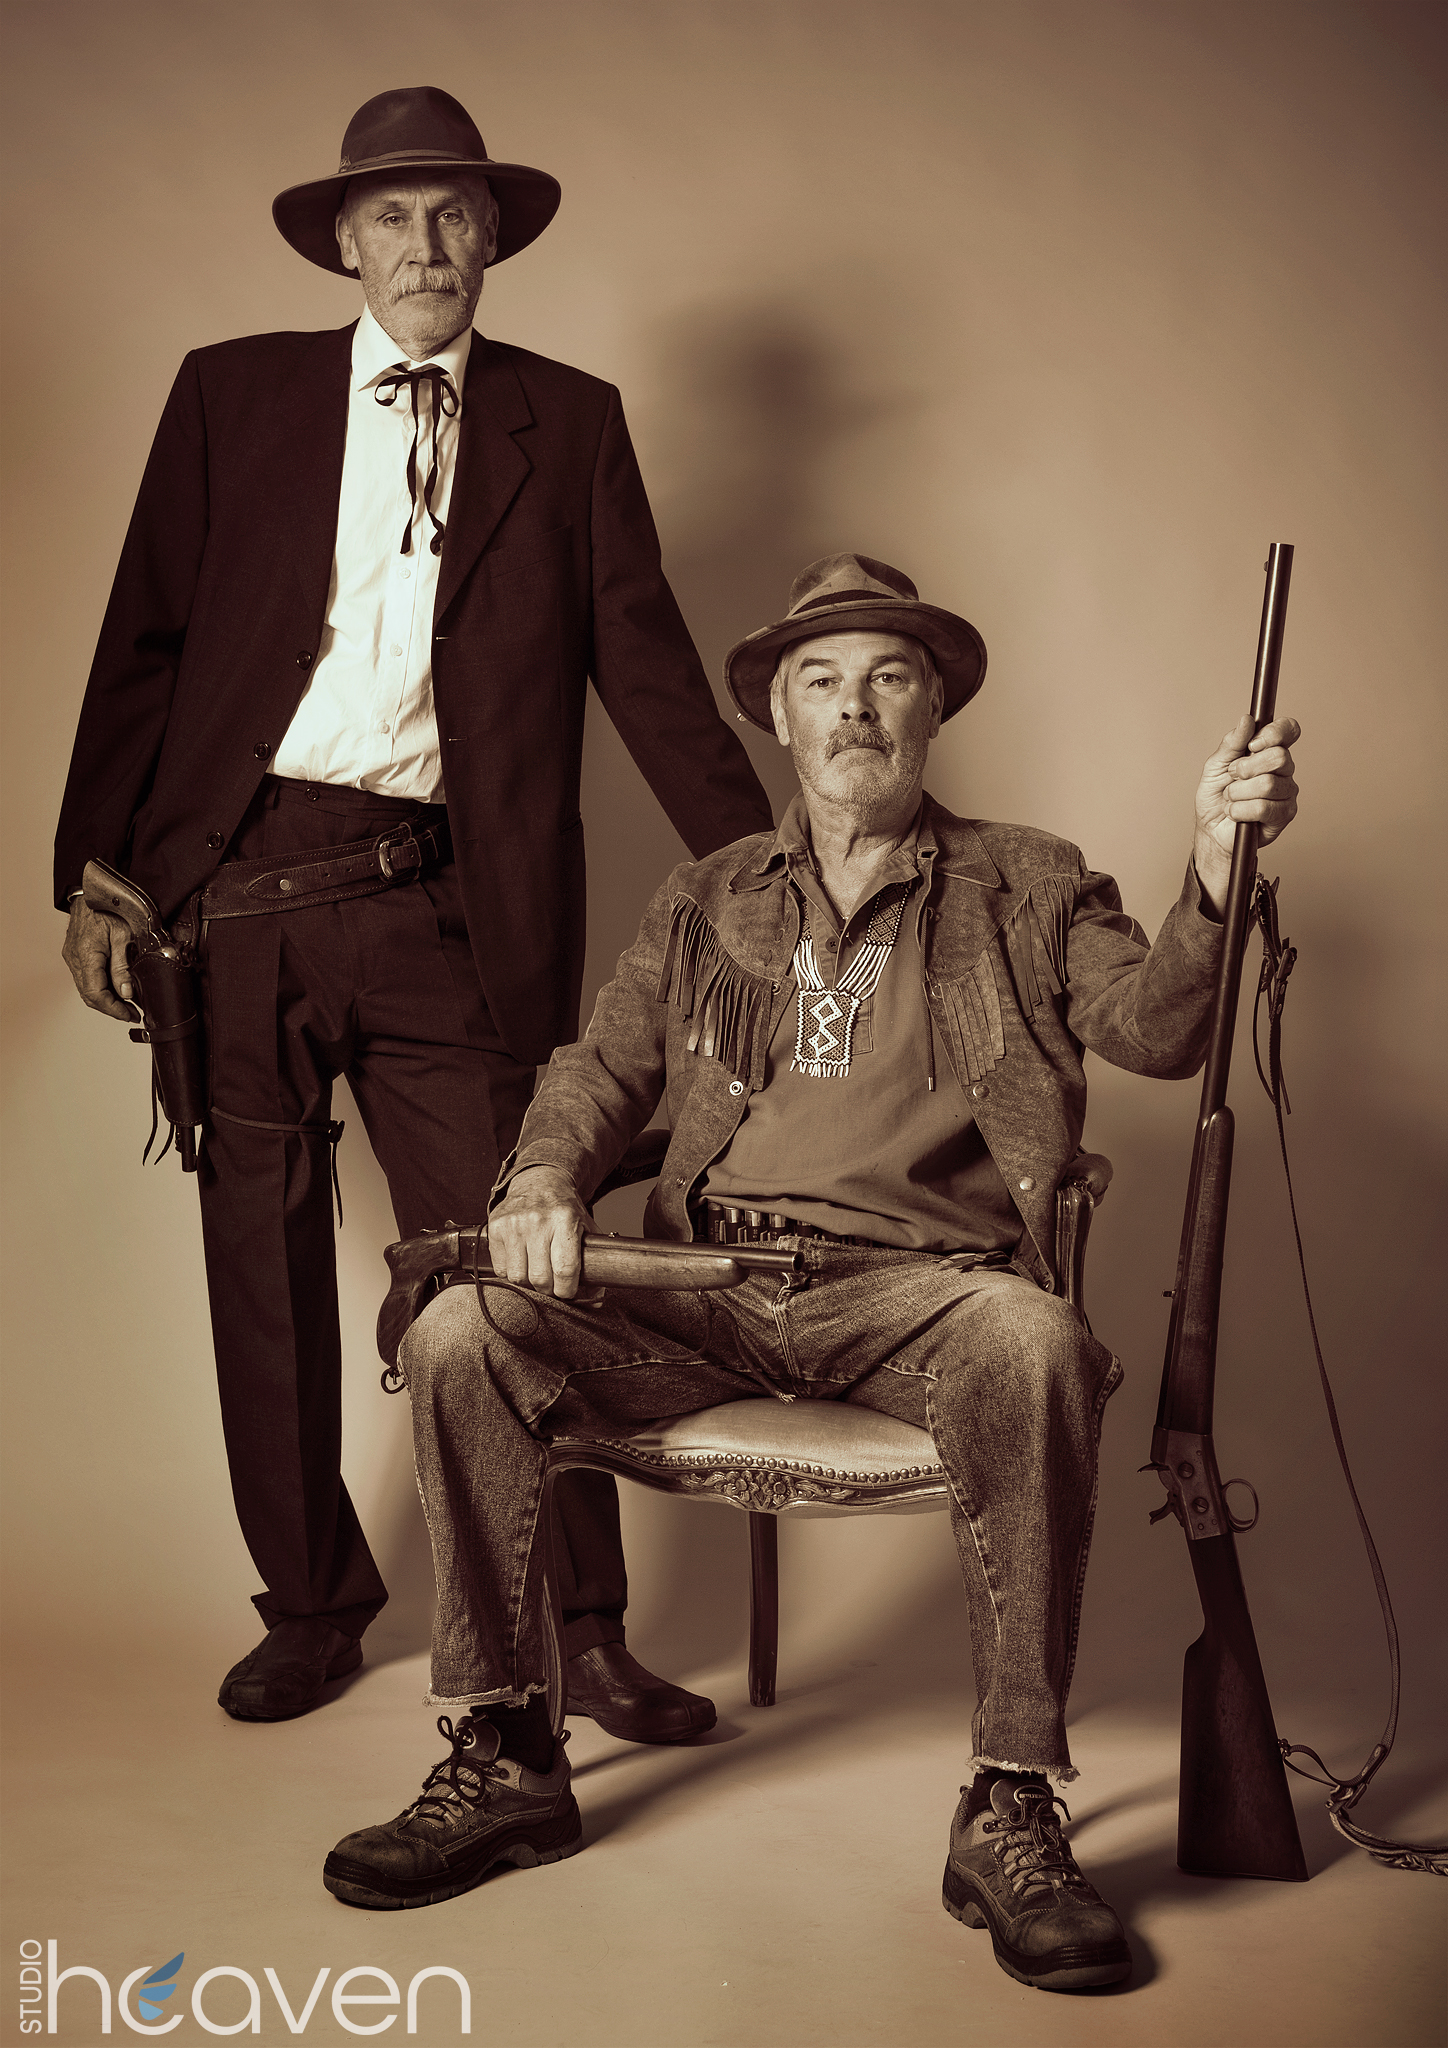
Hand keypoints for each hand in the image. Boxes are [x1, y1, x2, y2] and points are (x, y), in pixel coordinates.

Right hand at [62, 896, 138, 1021]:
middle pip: (89, 995)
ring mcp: (72, 957)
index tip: (129, 1015)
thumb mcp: (124, 936)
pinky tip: (115, 989)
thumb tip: (126, 992)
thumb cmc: (108, 908)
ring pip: (86, 989)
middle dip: (111, 1008)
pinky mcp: (74, 955)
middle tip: (131, 1014)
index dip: (113, 1009)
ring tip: (127, 1005)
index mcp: (86, 955)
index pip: (95, 994)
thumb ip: (123, 966)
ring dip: (106, 1000)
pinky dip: (100, 988)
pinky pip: (85, 978)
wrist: (91, 891)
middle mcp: (74, 959)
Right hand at [488, 1167, 592, 1298]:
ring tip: (537, 1272)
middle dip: (549, 1289)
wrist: (539, 1181)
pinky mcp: (496, 1228)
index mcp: (565, 1219)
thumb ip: (595, 1260)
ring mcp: (514, 1224)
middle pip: (541, 1278)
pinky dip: (512, 1273)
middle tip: (553, 1285)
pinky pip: (501, 1269)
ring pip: (519, 1277)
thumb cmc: (564, 1208)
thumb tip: (596, 1298)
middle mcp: (538, 1220)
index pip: (565, 1269)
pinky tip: (522, 1262)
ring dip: (529, 1283)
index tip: (568, 1292)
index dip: (567, 1290)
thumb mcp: (586, 1226)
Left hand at [1192, 713, 1300, 912]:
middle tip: (1233, 777)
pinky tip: (1236, 813)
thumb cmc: (1215, 797)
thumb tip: (1246, 720)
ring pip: (1268, 784)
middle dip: (1246, 768)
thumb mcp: (1215, 765)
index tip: (1252, 744)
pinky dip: (1241, 810)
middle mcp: (1283, 770)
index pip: (1288, 730)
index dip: (1274, 733)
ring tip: (1231, 798)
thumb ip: (1231, 743)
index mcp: (1268, 752)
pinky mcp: (1285, 815)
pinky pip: (1264, 807)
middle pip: (1279, 757)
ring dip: (1239, 792)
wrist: (1210, 830)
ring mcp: (1287, 792)